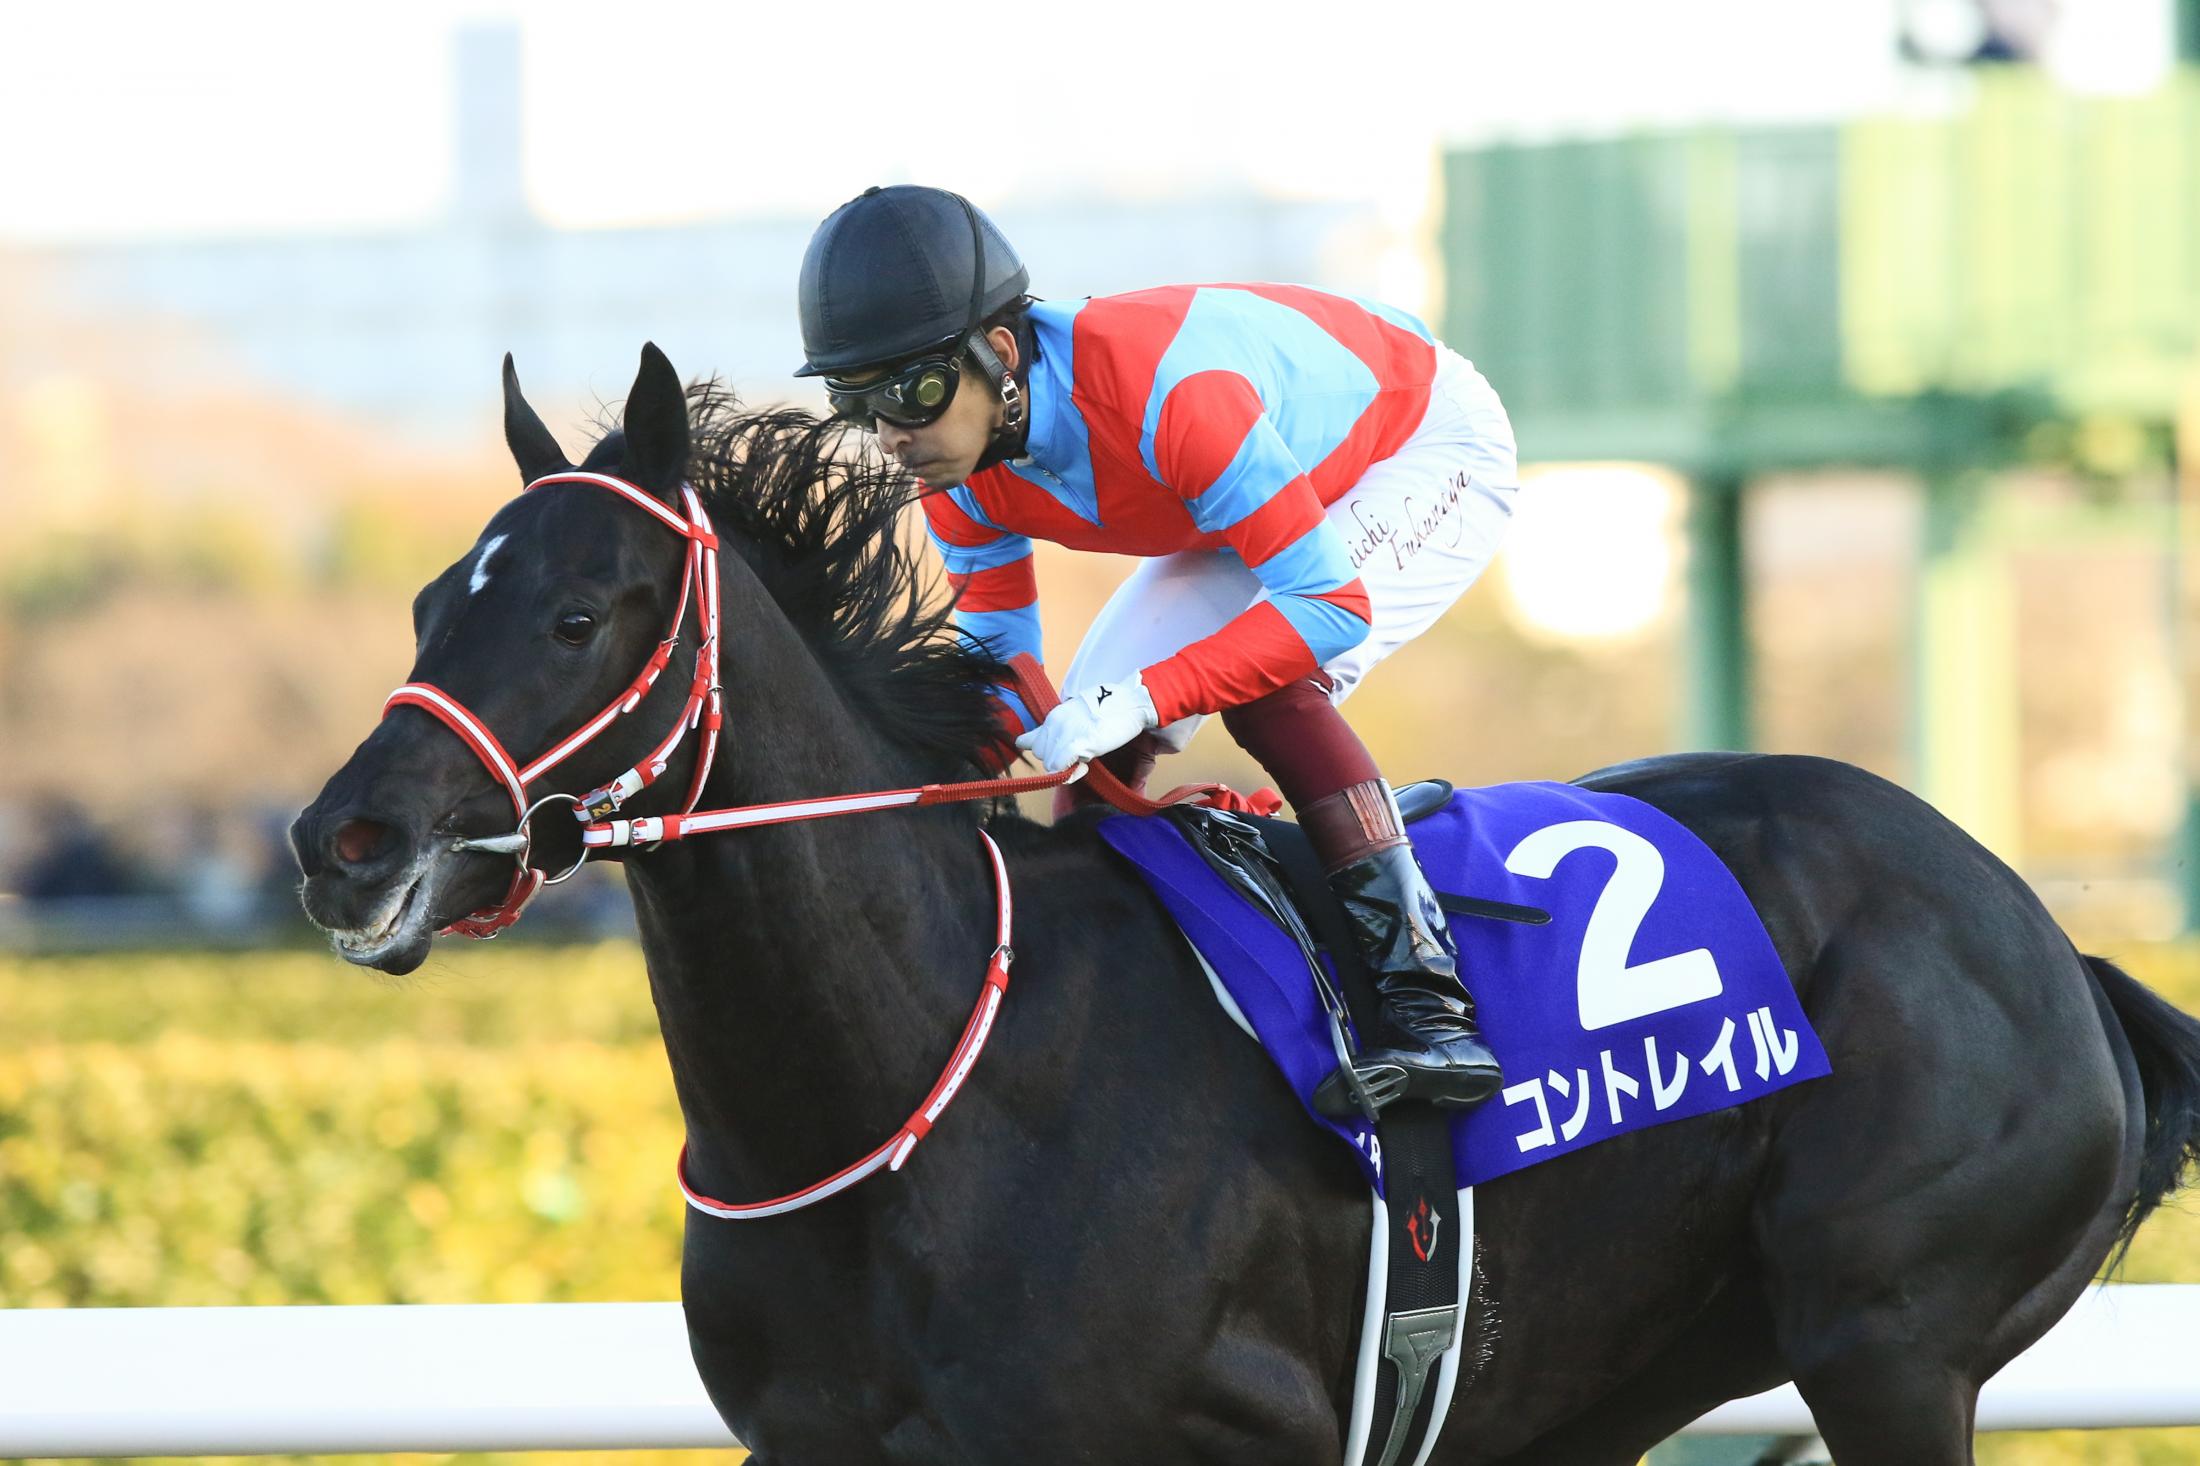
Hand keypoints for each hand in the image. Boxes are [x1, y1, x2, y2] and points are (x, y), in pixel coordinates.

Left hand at [1015, 674, 1158, 773]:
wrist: (1132, 702)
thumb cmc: (1111, 709)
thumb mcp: (1078, 715)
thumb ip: (1060, 727)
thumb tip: (1042, 740)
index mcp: (1054, 716)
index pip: (1027, 741)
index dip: (1044, 752)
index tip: (1060, 753)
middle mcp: (1054, 723)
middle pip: (1040, 755)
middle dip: (1056, 759)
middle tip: (1078, 754)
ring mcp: (1064, 733)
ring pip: (1048, 764)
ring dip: (1066, 766)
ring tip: (1086, 756)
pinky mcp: (1078, 743)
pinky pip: (1059, 768)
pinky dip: (1071, 773)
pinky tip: (1086, 767)